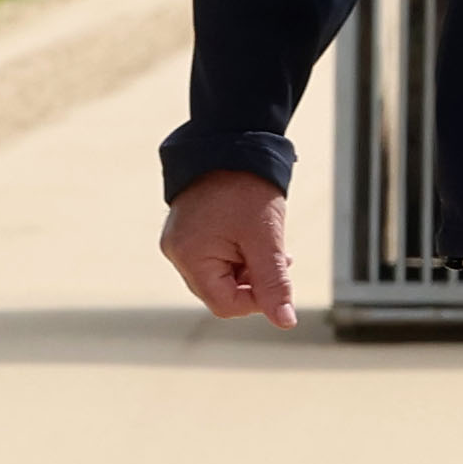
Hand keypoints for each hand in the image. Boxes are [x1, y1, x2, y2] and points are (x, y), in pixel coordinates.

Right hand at [162, 171, 296, 327]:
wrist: (233, 142)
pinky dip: (237, 255)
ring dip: (248, 268)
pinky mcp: (186, 232)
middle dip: (253, 281)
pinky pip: (213, 258)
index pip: (224, 304)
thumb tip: (285, 322)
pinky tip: (253, 237)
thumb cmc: (248, 189)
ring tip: (268, 244)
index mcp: (190, 255)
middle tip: (278, 258)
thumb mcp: (266, 239)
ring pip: (219, 276)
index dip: (256, 301)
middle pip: (220, 292)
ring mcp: (179, 241)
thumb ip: (274, 284)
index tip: (278, 277)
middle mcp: (177, 252)